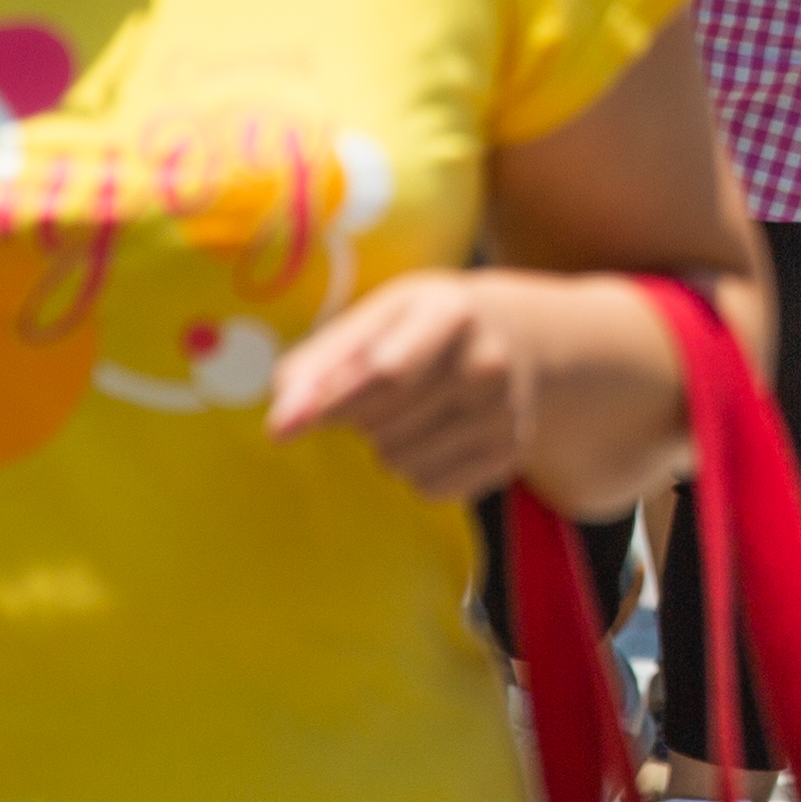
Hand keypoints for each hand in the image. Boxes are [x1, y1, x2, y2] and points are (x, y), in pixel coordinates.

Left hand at [261, 273, 602, 506]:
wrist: (519, 336)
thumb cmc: (423, 325)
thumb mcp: (375, 318)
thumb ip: (318, 364)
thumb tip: (282, 425)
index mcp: (451, 313)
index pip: (384, 373)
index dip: (329, 404)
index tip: (281, 430)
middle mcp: (488, 362)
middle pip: (381, 424)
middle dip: (358, 417)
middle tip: (383, 389)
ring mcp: (505, 412)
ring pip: (398, 461)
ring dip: (385, 445)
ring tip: (413, 410)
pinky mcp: (509, 454)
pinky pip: (428, 488)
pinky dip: (417, 470)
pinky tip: (435, 435)